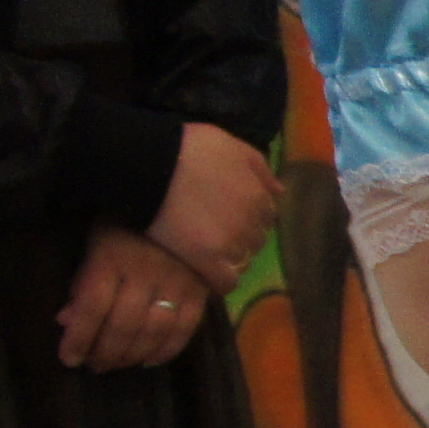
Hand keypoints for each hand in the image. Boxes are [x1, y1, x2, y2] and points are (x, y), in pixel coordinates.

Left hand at [56, 228, 209, 371]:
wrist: (180, 210)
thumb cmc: (126, 229)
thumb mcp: (95, 247)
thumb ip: (82, 283)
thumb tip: (66, 321)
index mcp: (112, 259)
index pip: (93, 306)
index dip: (79, 337)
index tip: (69, 359)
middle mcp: (145, 273)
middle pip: (124, 324)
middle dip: (106, 352)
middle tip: (96, 366)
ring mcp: (177, 283)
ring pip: (154, 331)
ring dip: (133, 355)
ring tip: (119, 364)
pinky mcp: (200, 292)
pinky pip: (185, 329)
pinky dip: (167, 350)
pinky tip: (149, 361)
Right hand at [146, 123, 277, 289]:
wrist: (149, 164)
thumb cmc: (187, 148)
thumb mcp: (232, 146)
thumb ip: (259, 169)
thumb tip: (279, 192)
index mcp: (259, 196)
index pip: (265, 217)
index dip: (247, 217)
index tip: (227, 216)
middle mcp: (251, 222)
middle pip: (255, 240)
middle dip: (240, 237)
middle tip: (212, 232)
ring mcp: (231, 243)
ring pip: (242, 260)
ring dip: (229, 258)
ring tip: (205, 250)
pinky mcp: (207, 260)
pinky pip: (225, 281)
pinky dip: (220, 280)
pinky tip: (206, 273)